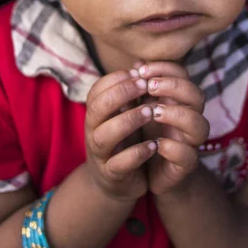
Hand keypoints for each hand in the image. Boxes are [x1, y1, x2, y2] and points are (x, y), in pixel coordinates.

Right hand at [85, 70, 157, 201]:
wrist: (115, 184)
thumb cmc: (124, 141)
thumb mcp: (125, 114)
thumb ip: (131, 92)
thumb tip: (142, 63)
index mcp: (96, 114)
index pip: (97, 89)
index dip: (117, 78)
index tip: (139, 73)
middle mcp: (94, 131)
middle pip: (97, 108)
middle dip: (121, 94)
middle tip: (145, 86)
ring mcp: (100, 154)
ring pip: (104, 135)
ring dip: (128, 121)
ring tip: (151, 113)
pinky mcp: (112, 175)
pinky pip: (119, 164)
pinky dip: (136, 154)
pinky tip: (154, 145)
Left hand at [135, 61, 209, 195]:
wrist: (144, 172)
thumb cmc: (144, 133)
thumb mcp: (139, 107)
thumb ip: (140, 87)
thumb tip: (137, 63)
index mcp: (178, 100)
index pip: (183, 75)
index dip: (166, 68)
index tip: (141, 69)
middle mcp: (189, 117)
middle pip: (197, 95)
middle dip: (173, 86)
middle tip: (148, 87)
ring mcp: (190, 141)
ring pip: (200, 124)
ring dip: (177, 114)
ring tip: (153, 112)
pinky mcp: (184, 165)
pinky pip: (188, 155)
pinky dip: (173, 147)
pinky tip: (155, 144)